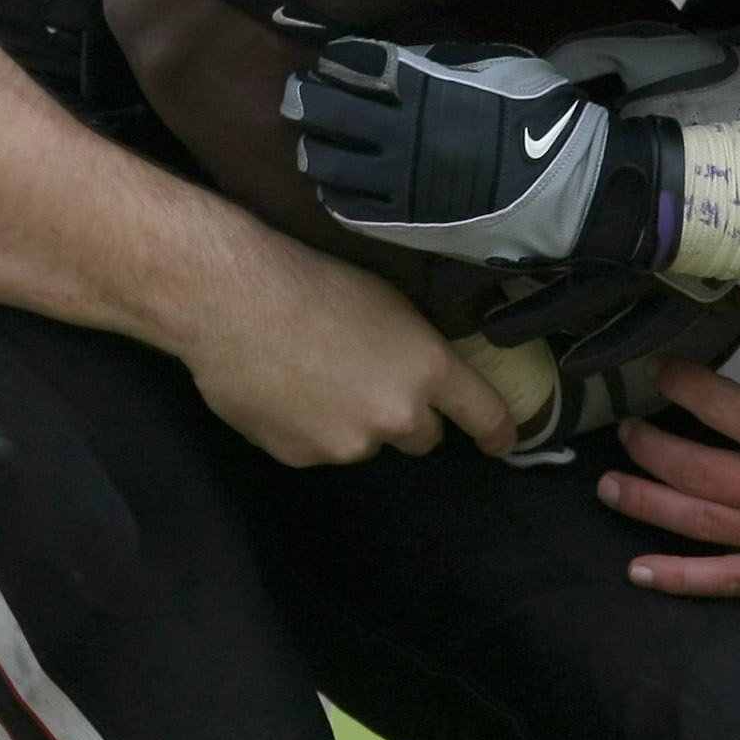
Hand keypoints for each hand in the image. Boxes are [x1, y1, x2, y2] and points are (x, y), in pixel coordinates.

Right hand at [175, 225, 518, 464]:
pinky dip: (309, 428)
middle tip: (370, 378)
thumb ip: (416, 350)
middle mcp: (397, 415)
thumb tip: (422, 374)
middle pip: (422, 437)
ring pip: (365, 442)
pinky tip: (284, 390)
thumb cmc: (312, 282)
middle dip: (406, 416)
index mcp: (427, 369)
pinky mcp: (304, 458)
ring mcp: (349, 444)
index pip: (482, 413)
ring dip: (352, 420)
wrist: (234, 301)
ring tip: (313, 374)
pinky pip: (318, 448)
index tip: (504, 442)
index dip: (499, 431)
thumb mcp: (388, 302)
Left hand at [285, 37, 659, 269]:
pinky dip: (334, 193)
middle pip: (328, 112)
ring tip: (313, 142)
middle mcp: (403, 134)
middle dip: (305, 99)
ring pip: (328, 163)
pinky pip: (351, 209)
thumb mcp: (498, 64)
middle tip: (298, 97)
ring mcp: (400, 184)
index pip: (356, 66)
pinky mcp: (407, 225)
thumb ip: (440, 58)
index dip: (334, 61)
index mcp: (426, 87)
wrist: (575, 189)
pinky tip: (333, 185)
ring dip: (313, 147)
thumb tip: (392, 59)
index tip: (327, 60)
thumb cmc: (543, 117)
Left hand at [598, 287, 739, 596]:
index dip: (686, 385)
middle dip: (652, 448)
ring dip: (648, 507)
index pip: (728, 411)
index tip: (660, 367)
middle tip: (625, 426)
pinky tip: (641, 572)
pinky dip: (682, 579)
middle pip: (699, 474)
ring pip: (703, 527)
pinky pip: (730, 583)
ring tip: (607, 488)